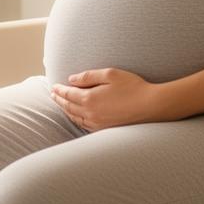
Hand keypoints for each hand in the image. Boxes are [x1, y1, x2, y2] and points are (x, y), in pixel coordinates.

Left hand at [49, 67, 165, 130]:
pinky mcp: (105, 129)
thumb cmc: (132, 86)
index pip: (68, 94)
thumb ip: (89, 76)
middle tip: (53, 95)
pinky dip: (77, 119)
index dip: (59, 90)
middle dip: (59, 100)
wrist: (150, 106)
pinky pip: (85, 125)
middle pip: (69, 107)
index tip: (53, 86)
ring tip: (62, 104)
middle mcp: (91, 113)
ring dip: (66, 110)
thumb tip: (71, 79)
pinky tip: (77, 116)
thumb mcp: (110, 74)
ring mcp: (97, 123)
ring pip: (75, 117)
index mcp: (90, 99)